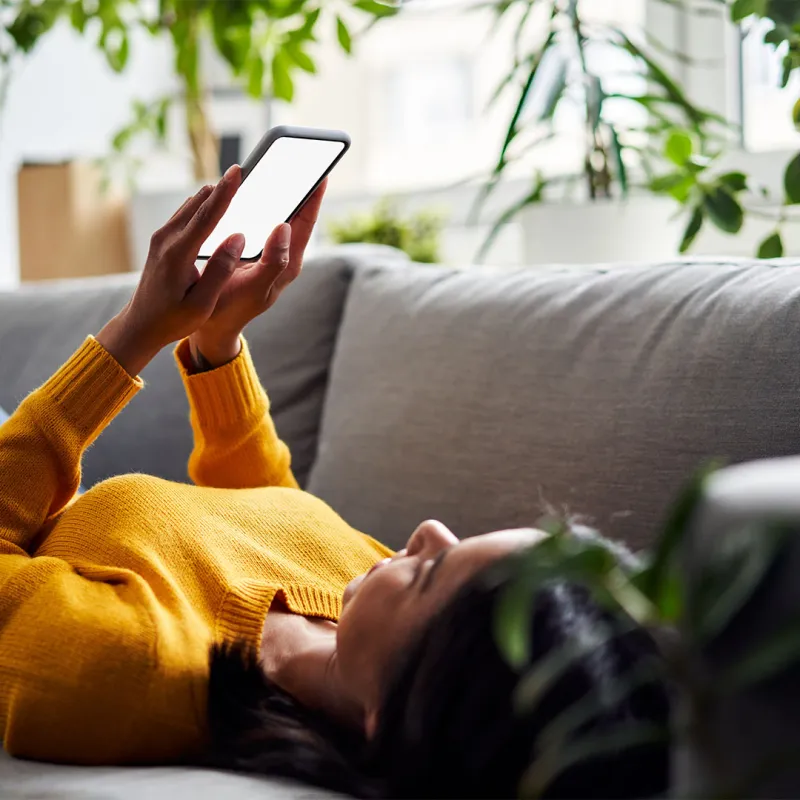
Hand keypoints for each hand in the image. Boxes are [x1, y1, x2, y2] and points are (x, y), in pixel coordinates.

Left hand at [97, 165, 245, 374]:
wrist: (141, 325)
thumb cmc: (173, 320)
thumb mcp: (202, 303)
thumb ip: (220, 270)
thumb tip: (238, 238)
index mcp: (178, 254)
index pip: (206, 216)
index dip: (224, 192)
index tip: (237, 172)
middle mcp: (167, 240)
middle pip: (198, 204)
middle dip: (222, 187)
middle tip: (242, 170)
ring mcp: (162, 238)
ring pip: (191, 206)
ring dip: (212, 194)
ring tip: (233, 181)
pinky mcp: (162, 241)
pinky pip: (186, 215)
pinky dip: (203, 205)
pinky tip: (214, 201)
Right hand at [188, 179, 327, 368]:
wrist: (211, 325)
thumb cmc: (232, 308)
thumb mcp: (255, 288)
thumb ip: (274, 261)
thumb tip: (285, 226)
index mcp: (288, 262)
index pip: (306, 222)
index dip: (314, 196)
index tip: (320, 171)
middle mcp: (282, 255)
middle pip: (295, 214)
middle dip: (298, 186)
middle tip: (301, 157)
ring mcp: (267, 252)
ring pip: (277, 214)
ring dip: (279, 190)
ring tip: (281, 163)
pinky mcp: (251, 250)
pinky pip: (258, 220)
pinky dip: (258, 202)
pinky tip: (250, 186)